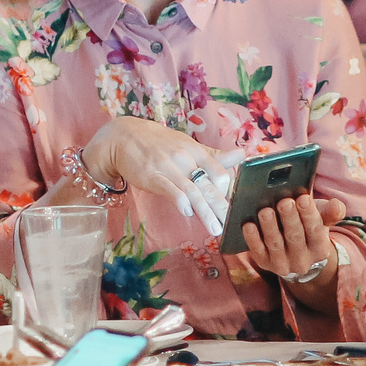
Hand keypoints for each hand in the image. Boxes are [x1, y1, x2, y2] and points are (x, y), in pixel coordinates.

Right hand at [83, 117, 228, 234]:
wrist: (124, 137)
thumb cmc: (159, 143)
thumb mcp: (188, 145)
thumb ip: (214, 156)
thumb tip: (241, 155)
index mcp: (196, 151)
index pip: (220, 171)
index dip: (227, 191)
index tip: (231, 207)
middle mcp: (185, 158)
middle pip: (208, 184)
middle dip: (221, 206)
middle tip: (231, 223)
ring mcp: (168, 167)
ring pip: (192, 191)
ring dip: (205, 212)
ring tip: (215, 228)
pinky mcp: (152, 176)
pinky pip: (169, 189)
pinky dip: (180, 201)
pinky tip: (187, 212)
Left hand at [233, 194, 338, 281]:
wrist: (299, 256)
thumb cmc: (309, 229)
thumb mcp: (322, 220)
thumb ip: (331, 211)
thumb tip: (336, 205)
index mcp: (319, 247)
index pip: (315, 230)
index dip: (309, 214)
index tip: (303, 198)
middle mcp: (302, 260)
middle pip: (295, 237)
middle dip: (289, 219)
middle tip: (284, 202)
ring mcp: (282, 264)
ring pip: (275, 244)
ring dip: (270, 227)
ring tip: (265, 211)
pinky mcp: (265, 264)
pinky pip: (258, 252)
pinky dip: (253, 239)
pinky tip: (248, 225)